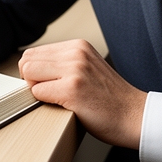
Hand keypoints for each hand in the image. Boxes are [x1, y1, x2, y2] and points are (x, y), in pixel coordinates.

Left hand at [18, 39, 145, 148]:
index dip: (34, 72)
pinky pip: (38, 93)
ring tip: (57, 99)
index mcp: (78, 46)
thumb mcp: (88, 68)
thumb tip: (31, 69)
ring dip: (37, 90)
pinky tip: (64, 106)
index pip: (34, 52)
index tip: (45, 84)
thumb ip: (64, 63)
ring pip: (29, 75)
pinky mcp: (72, 89)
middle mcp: (76, 53)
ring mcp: (74, 70)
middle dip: (30, 80)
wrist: (134, 115)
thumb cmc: (111, 98)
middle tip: (48, 94)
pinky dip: (44, 102)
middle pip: (27, 61)